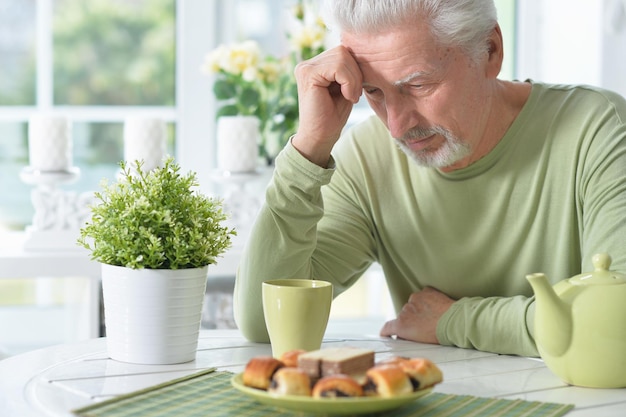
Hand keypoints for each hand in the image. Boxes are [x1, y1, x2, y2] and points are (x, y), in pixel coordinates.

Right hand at [292, 46, 362, 165]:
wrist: (320, 138)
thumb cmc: (333, 116)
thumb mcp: (346, 87)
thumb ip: (349, 69)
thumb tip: (363, 50)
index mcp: (317, 65)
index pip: (343, 51)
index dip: (356, 69)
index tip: (355, 91)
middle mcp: (308, 63)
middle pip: (343, 51)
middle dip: (356, 73)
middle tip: (354, 95)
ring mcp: (305, 67)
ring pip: (342, 56)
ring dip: (353, 79)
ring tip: (350, 96)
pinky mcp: (307, 74)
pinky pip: (338, 66)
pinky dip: (349, 82)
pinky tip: (346, 97)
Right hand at [380, 287, 454, 343]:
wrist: (455, 322)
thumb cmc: (440, 335)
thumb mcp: (420, 342)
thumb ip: (409, 336)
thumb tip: (405, 334)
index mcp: (401, 324)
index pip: (387, 327)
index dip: (386, 331)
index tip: (386, 333)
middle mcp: (405, 309)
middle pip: (405, 315)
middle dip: (412, 319)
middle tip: (424, 326)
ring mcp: (415, 299)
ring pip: (414, 304)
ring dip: (420, 309)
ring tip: (434, 316)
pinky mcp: (426, 291)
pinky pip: (424, 295)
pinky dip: (428, 300)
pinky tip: (436, 307)